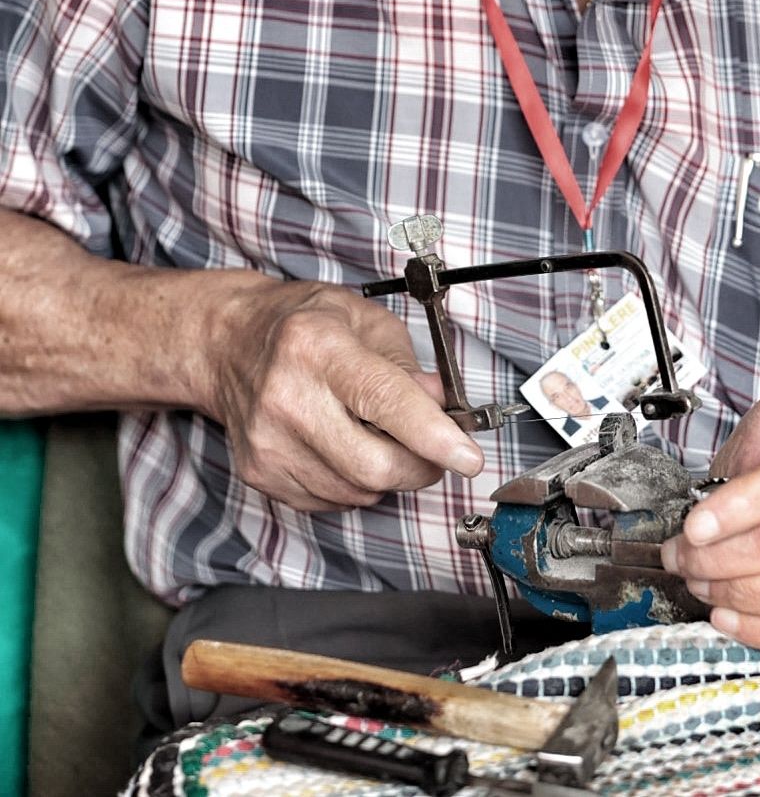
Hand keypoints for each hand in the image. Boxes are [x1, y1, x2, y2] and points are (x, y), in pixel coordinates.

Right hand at [208, 279, 483, 511]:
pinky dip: (353, 484)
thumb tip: (444, 408)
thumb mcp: (366, 320)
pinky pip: (330, 501)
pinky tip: (345, 447)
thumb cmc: (303, 324)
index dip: (434, 436)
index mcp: (318, 347)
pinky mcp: (259, 472)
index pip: (386, 401)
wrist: (230, 343)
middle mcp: (287, 396)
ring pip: (357, 491)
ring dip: (387, 475)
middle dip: (422, 466)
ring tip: (378, 436)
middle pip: (375, 464)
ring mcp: (268, 441)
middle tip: (437, 450)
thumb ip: (409, 366)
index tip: (468, 457)